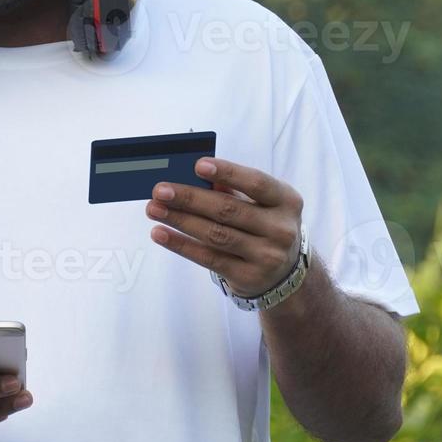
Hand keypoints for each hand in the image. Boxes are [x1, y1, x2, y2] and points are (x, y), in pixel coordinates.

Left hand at [146, 156, 303, 298]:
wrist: (284, 272)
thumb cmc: (263, 225)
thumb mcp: (260, 204)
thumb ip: (232, 190)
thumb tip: (192, 176)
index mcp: (287, 201)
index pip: (256, 183)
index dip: (227, 172)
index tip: (197, 165)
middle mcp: (281, 229)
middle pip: (228, 210)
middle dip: (189, 198)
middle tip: (159, 190)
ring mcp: (267, 256)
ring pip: (215, 235)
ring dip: (180, 220)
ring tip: (154, 209)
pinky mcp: (249, 277)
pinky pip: (208, 258)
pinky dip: (181, 245)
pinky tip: (161, 233)